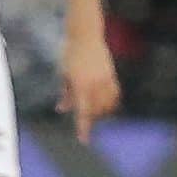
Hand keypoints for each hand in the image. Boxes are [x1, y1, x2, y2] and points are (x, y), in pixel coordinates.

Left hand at [56, 28, 119, 142]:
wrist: (85, 35)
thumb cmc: (69, 54)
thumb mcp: (63, 74)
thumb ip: (65, 93)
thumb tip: (62, 109)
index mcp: (80, 84)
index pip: (82, 112)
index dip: (83, 127)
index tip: (84, 140)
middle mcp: (94, 84)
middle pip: (96, 111)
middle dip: (90, 117)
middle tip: (83, 118)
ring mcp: (105, 79)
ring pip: (107, 105)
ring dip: (100, 111)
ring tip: (93, 110)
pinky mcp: (112, 75)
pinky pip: (115, 94)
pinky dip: (110, 102)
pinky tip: (105, 103)